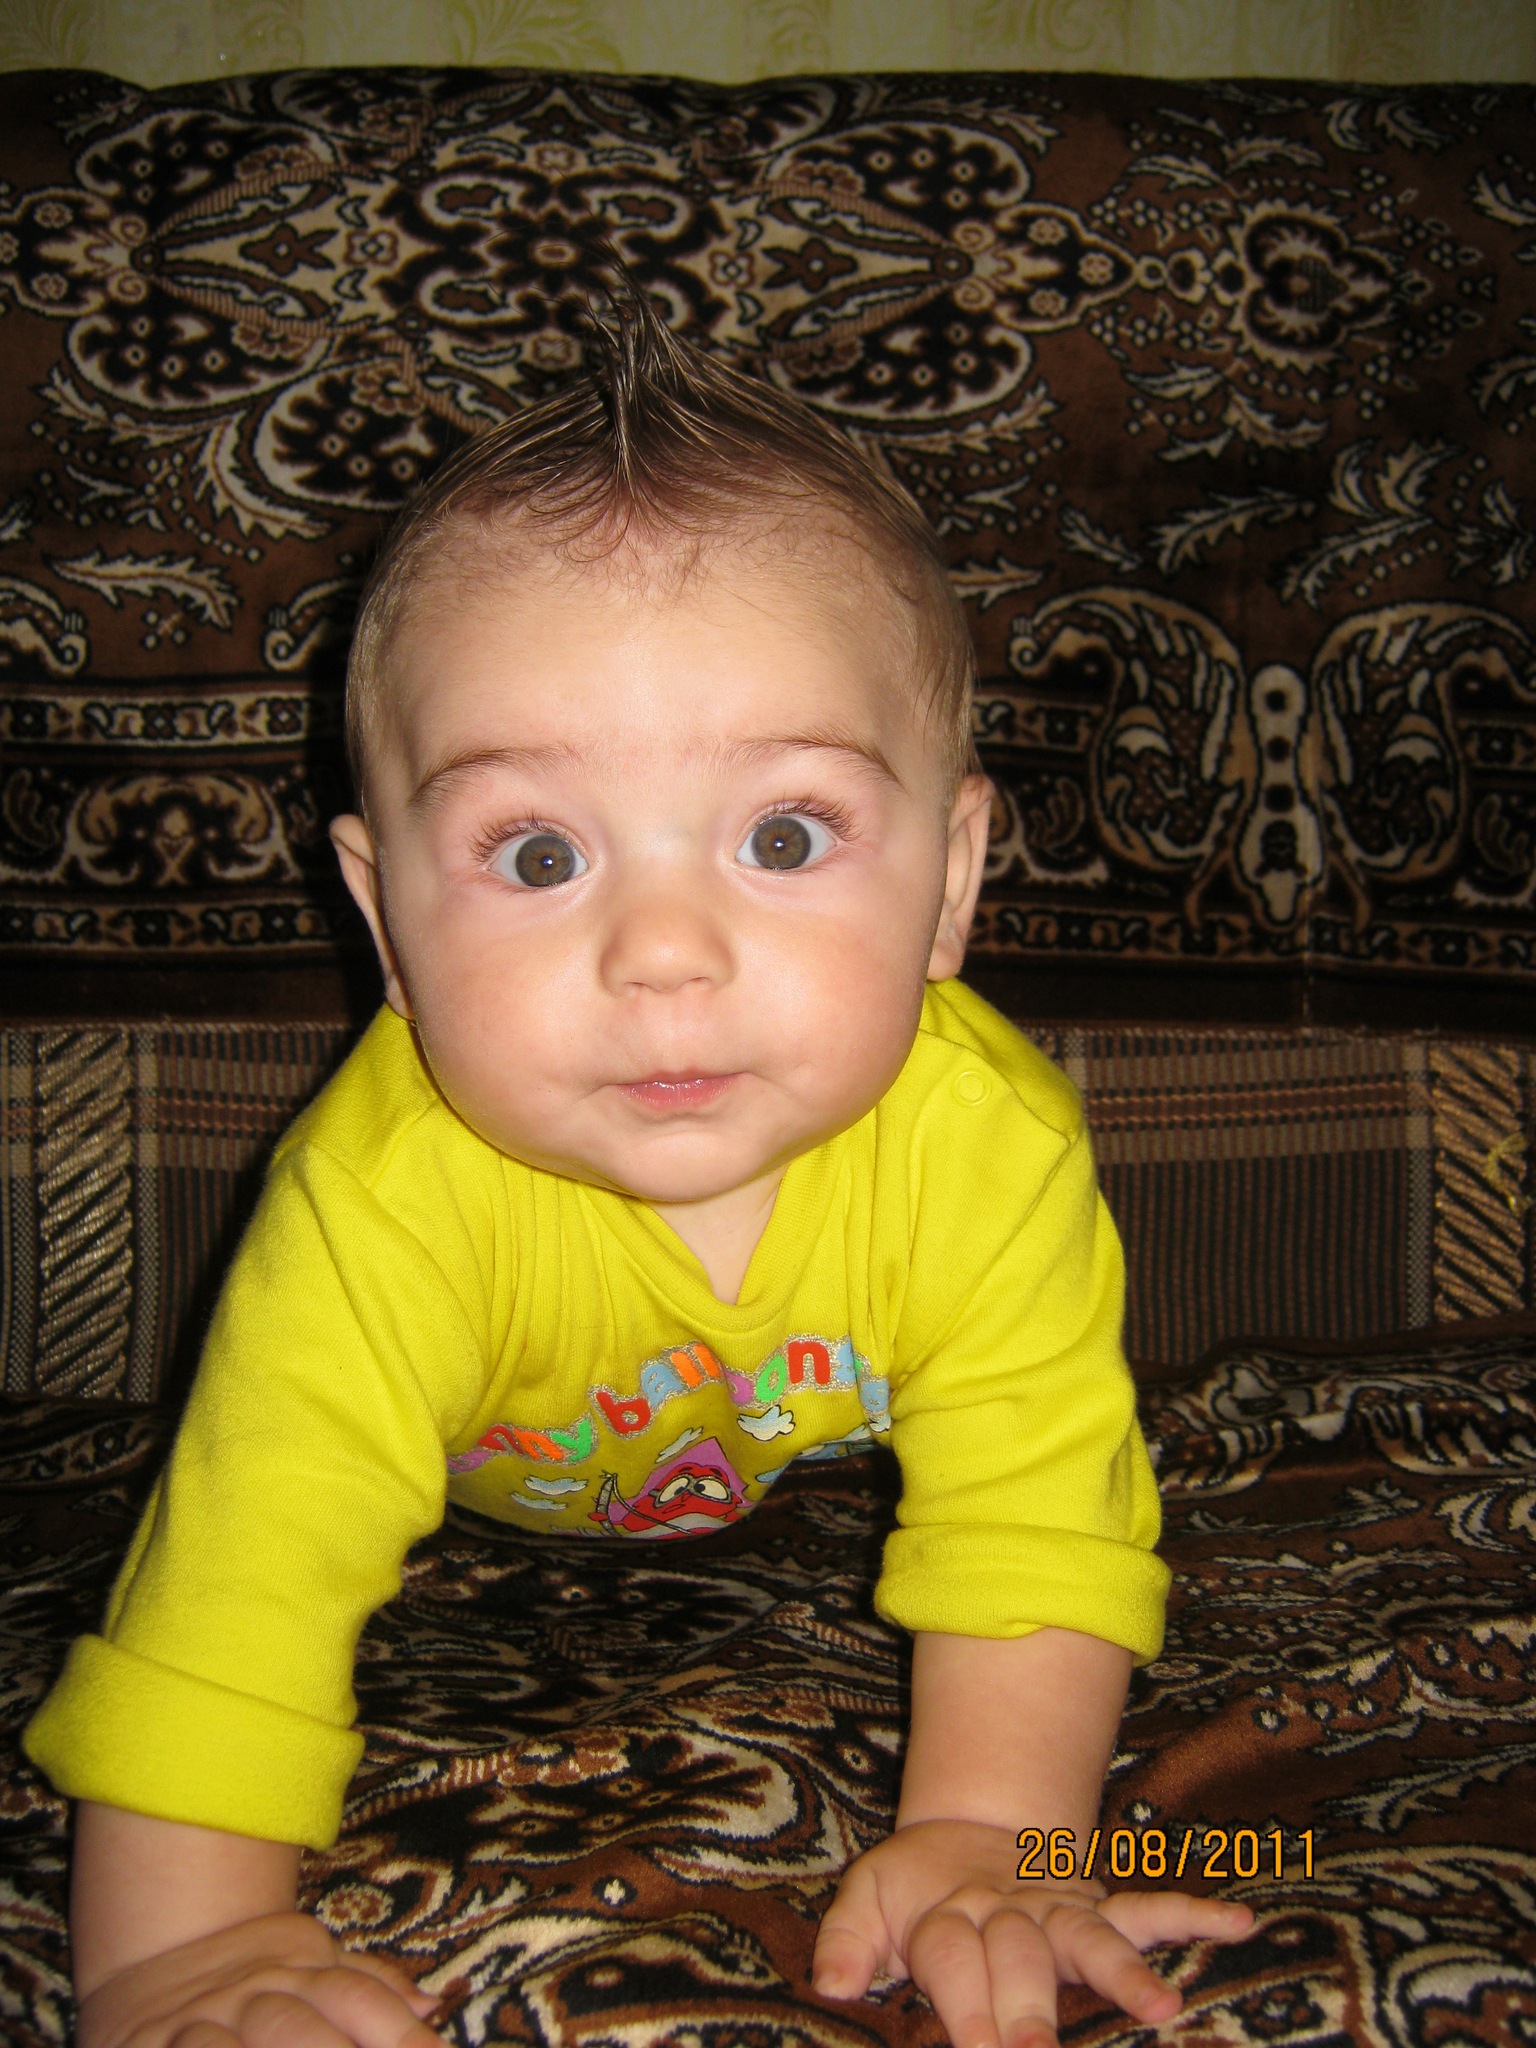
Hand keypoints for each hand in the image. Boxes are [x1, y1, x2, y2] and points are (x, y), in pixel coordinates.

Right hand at [75, 1909, 439, 2047]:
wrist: (154, 1953)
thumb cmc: (251, 1976)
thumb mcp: (310, 1961)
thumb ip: (372, 1987)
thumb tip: (434, 2005)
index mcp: (300, 1968)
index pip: (359, 1999)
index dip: (400, 2035)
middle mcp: (254, 1994)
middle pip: (299, 2031)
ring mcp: (200, 2023)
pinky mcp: (150, 2047)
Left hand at [812, 1820, 1253, 2047]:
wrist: (967, 1827)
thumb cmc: (913, 1888)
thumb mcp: (866, 1898)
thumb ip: (847, 1940)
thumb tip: (828, 1984)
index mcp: (947, 1915)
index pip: (952, 1959)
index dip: (964, 2004)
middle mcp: (1008, 1911)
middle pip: (1021, 1957)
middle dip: (1031, 2006)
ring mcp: (1058, 1908)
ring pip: (1093, 1938)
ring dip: (1125, 1972)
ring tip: (1165, 2007)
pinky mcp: (1096, 1905)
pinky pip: (1149, 1909)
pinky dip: (1195, 1913)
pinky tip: (1242, 1921)